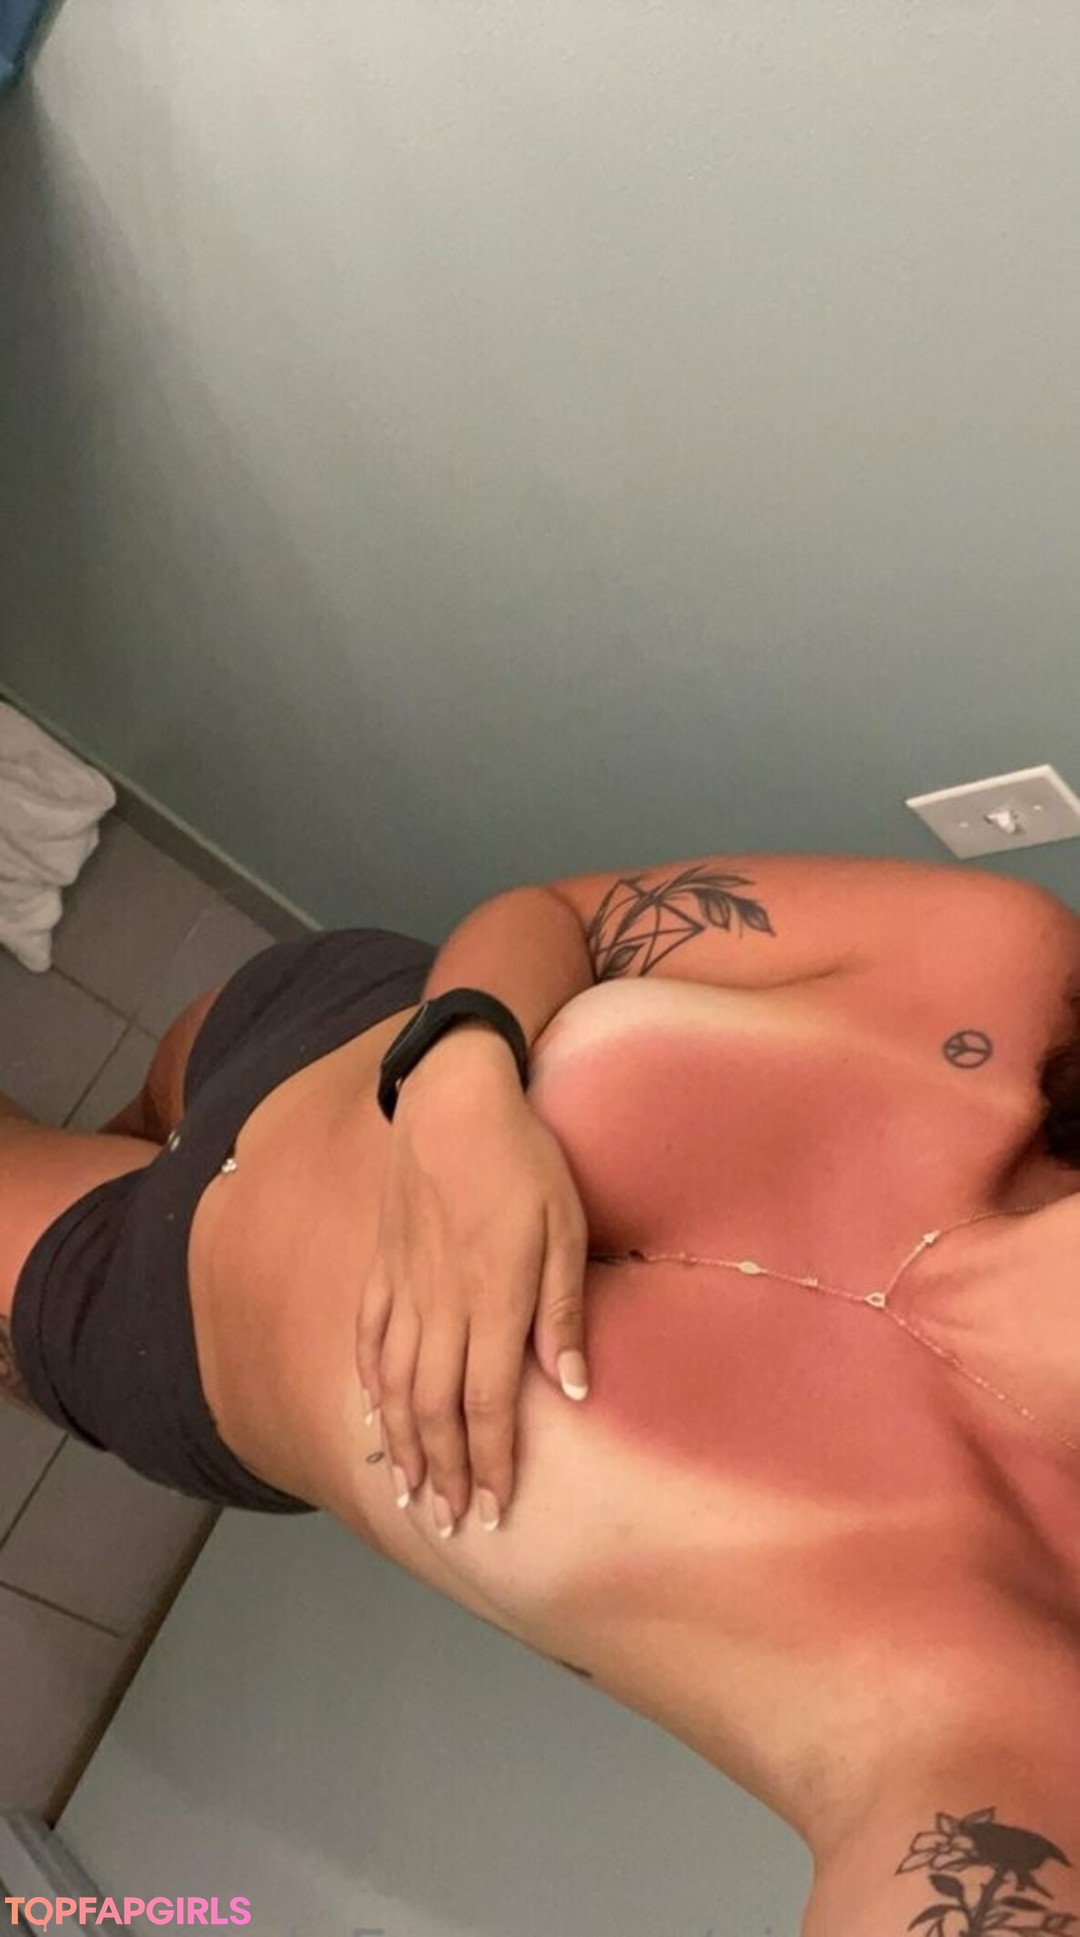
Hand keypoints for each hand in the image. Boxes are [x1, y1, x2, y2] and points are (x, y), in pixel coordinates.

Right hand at [356, 1055, 589, 1536]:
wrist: (452, 1097)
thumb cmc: (523, 1157)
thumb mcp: (565, 1227)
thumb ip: (563, 1312)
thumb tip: (570, 1390)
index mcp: (491, 1299)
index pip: (487, 1406)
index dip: (491, 1464)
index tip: (494, 1511)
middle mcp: (440, 1305)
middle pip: (434, 1410)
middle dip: (444, 1473)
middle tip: (451, 1523)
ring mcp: (403, 1287)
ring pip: (395, 1386)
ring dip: (402, 1445)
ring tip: (410, 1492)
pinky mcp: (383, 1266)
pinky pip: (369, 1341)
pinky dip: (370, 1387)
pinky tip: (375, 1416)